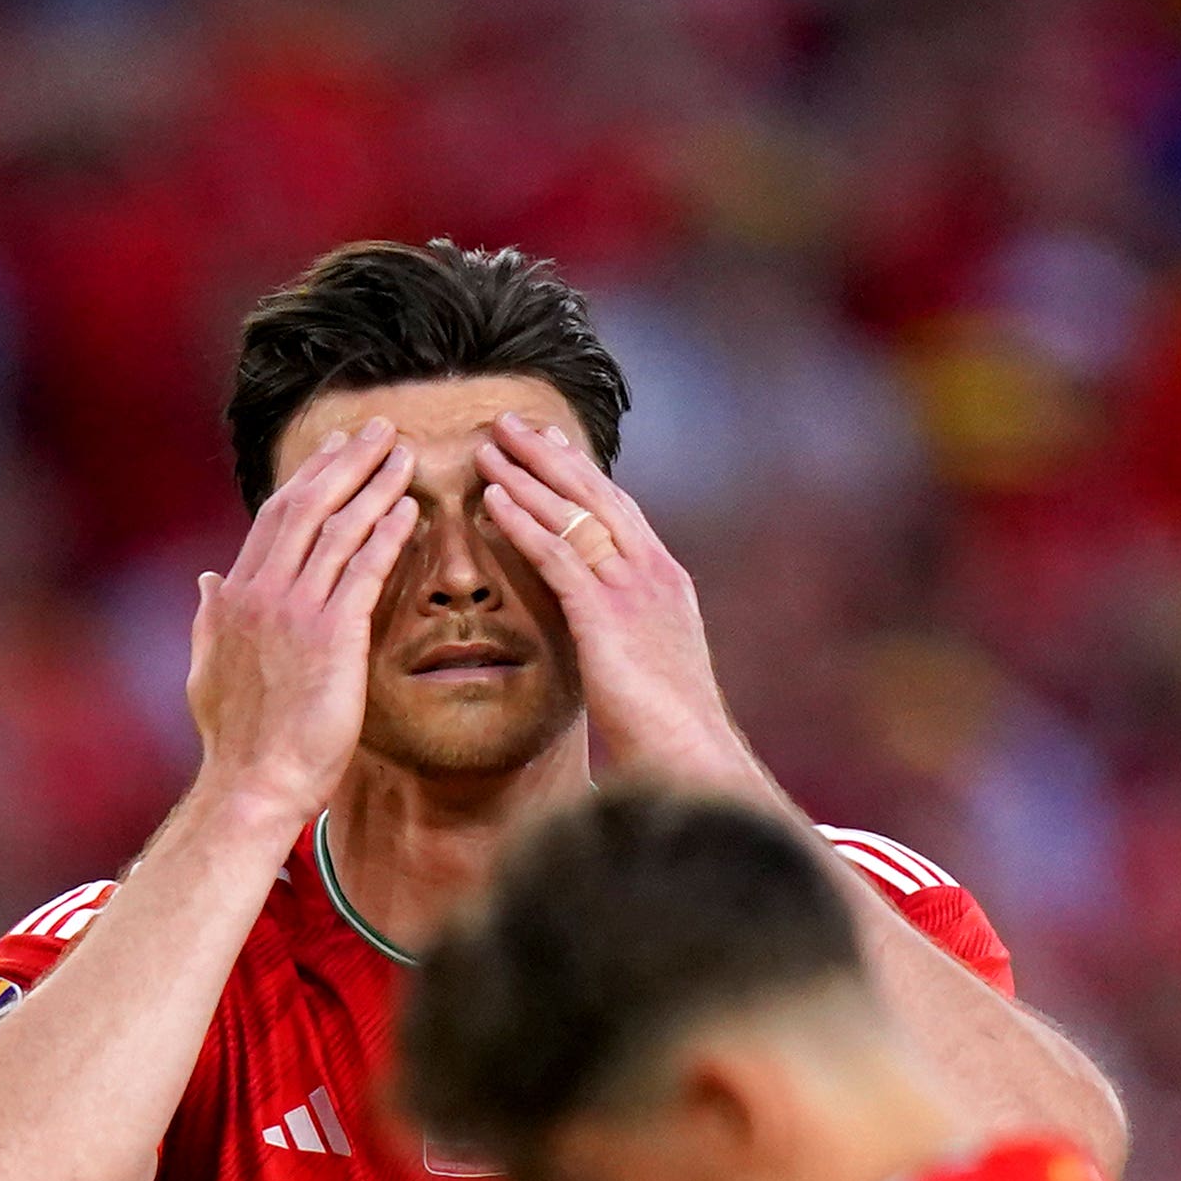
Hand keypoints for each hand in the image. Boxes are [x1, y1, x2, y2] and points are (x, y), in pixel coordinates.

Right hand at [188, 415, 420, 818]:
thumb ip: (209, 619)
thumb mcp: (208, 670)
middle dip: (346, 462)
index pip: (273, 518)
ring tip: (404, 455)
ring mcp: (294, 613)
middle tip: (380, 430)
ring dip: (374, 486)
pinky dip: (387, 534)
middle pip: (306, 506)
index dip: (309, 477)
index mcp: (233, 598)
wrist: (252, 784)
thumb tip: (206, 580)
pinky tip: (410, 509)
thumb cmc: (238, 741)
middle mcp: (260, 594)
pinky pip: (363, 570)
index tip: (337, 450)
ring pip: (337, 529)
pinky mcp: (331, 638)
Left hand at [474, 414, 755, 787]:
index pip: (619, 509)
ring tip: (487, 448)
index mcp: (665, 581)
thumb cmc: (670, 729)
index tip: (550, 444)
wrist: (692, 757)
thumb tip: (604, 632)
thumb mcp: (650, 666)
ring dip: (526, 477)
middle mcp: (653, 573)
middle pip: (595, 494)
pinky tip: (492, 501)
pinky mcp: (606, 616)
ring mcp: (632, 591)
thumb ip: (627, 634)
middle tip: (509, 423)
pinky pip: (557, 555)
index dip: (582, 474)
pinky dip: (523, 523)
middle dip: (550, 455)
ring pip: (573, 515)